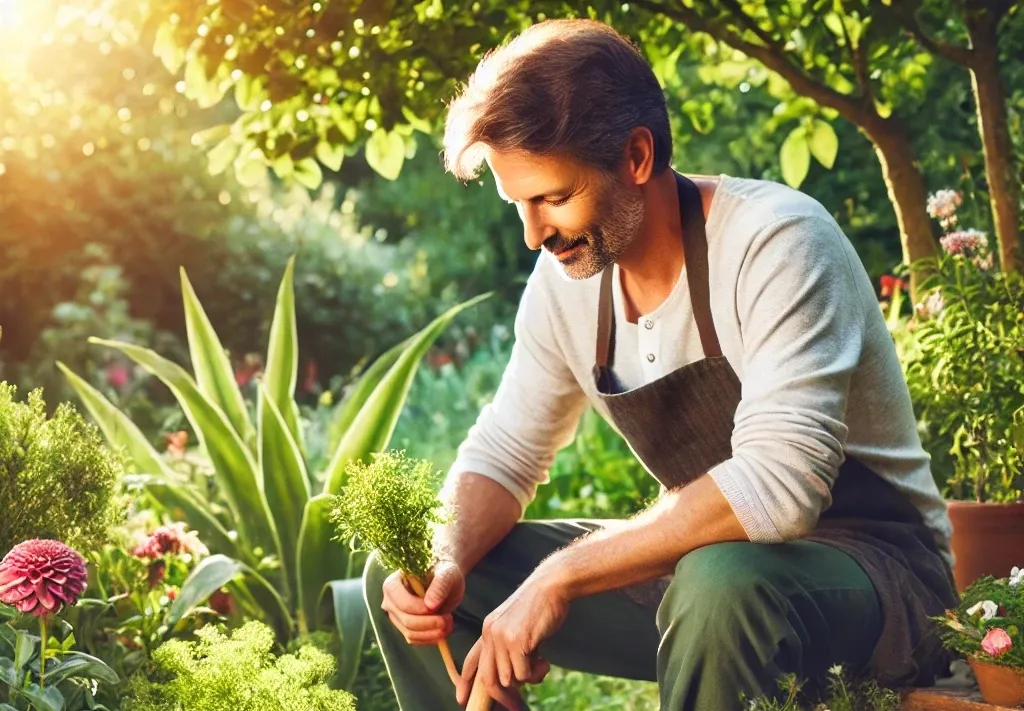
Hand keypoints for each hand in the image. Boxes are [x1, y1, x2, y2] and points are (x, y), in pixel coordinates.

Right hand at [380, 560, 464, 644]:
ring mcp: (396, 616)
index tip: (437, 608)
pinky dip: (430, 638)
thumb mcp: (446, 573)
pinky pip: (415, 639)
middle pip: (406, 620)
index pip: (401, 602)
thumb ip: (440, 585)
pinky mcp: (404, 627)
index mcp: (393, 583)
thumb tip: (431, 604)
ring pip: (410, 633)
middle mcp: (390, 601)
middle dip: (429, 623)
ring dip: (432, 633)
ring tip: (449, 623)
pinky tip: (443, 630)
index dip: (418, 608)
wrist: (444, 579)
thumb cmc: (442, 571)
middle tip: (448, 620)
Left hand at [456, 574, 566, 709]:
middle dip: (502, 697)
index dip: (465, 682)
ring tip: (540, 664)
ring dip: (527, 679)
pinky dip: (536, 674)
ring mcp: (502, 638)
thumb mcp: (516, 624)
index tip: (462, 700)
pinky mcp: (517, 642)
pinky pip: (524, 674)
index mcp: (488, 629)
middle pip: (488, 679)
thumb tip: (513, 677)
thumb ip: (510, 646)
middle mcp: (490, 634)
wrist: (551, 585)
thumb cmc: (540, 605)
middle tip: (515, 706)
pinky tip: (545, 660)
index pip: (471, 661)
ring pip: (508, 679)